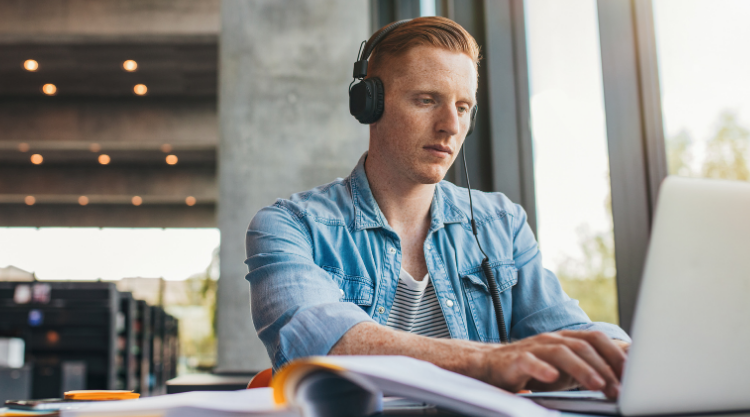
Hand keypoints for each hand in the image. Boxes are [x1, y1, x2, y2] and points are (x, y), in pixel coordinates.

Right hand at [478, 331, 626, 398]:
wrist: (493, 365)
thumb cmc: (534, 368)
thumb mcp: (566, 369)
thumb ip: (589, 368)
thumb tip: (623, 377)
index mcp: (566, 339)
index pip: (596, 339)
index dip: (615, 354)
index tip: (632, 374)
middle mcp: (552, 339)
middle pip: (583, 346)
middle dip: (603, 368)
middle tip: (617, 389)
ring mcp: (534, 348)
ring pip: (561, 352)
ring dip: (582, 369)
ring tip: (596, 385)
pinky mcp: (515, 359)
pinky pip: (529, 361)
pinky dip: (541, 369)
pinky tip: (551, 378)